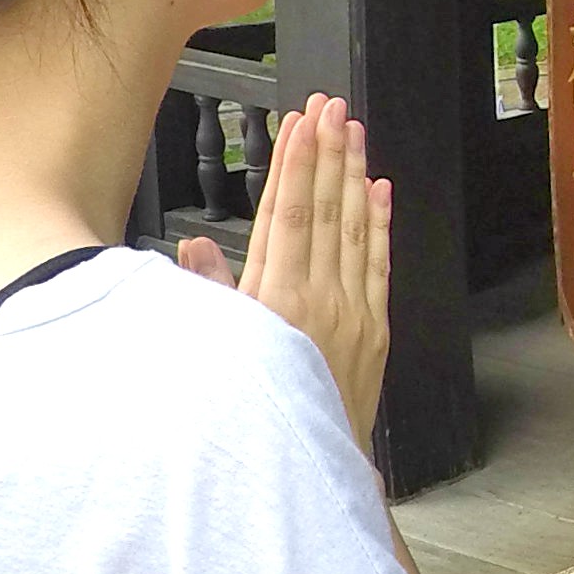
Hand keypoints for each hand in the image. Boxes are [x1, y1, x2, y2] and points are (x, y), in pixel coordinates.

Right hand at [203, 92, 392, 448]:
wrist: (306, 467)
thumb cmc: (251, 409)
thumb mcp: (217, 352)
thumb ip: (209, 293)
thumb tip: (192, 245)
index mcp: (277, 298)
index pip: (290, 213)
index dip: (296, 163)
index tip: (301, 123)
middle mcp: (321, 296)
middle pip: (326, 208)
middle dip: (328, 152)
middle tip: (331, 106)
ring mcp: (355, 309)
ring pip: (355, 226)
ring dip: (355, 173)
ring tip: (354, 130)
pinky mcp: (377, 326)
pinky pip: (379, 262)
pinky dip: (380, 222)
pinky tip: (381, 189)